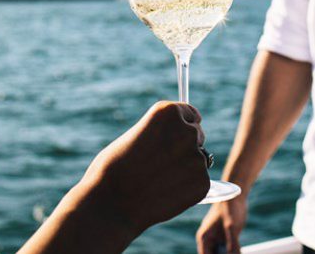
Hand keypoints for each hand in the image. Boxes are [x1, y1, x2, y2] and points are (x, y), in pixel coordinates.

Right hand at [81, 101, 209, 235]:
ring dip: (185, 169)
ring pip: (198, 161)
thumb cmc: (114, 169)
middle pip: (197, 136)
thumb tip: (177, 142)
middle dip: (184, 148)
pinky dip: (186, 189)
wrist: (111, 203)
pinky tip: (164, 194)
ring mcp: (197, 157)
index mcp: (169, 112)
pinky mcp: (203, 182)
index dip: (182, 127)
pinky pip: (199, 183)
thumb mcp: (135, 136)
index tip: (176, 137)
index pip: (191, 115)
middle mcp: (187, 130)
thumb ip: (160, 134)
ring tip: (157, 181)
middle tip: (162, 164)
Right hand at [196, 196, 247, 253]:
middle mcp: (209, 241)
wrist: (236, 194)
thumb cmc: (230, 208)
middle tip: (234, 253)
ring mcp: (217, 240)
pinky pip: (228, 251)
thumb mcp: (232, 228)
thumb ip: (232, 246)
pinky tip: (240, 252)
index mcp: (204, 239)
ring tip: (237, 252)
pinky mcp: (226, 238)